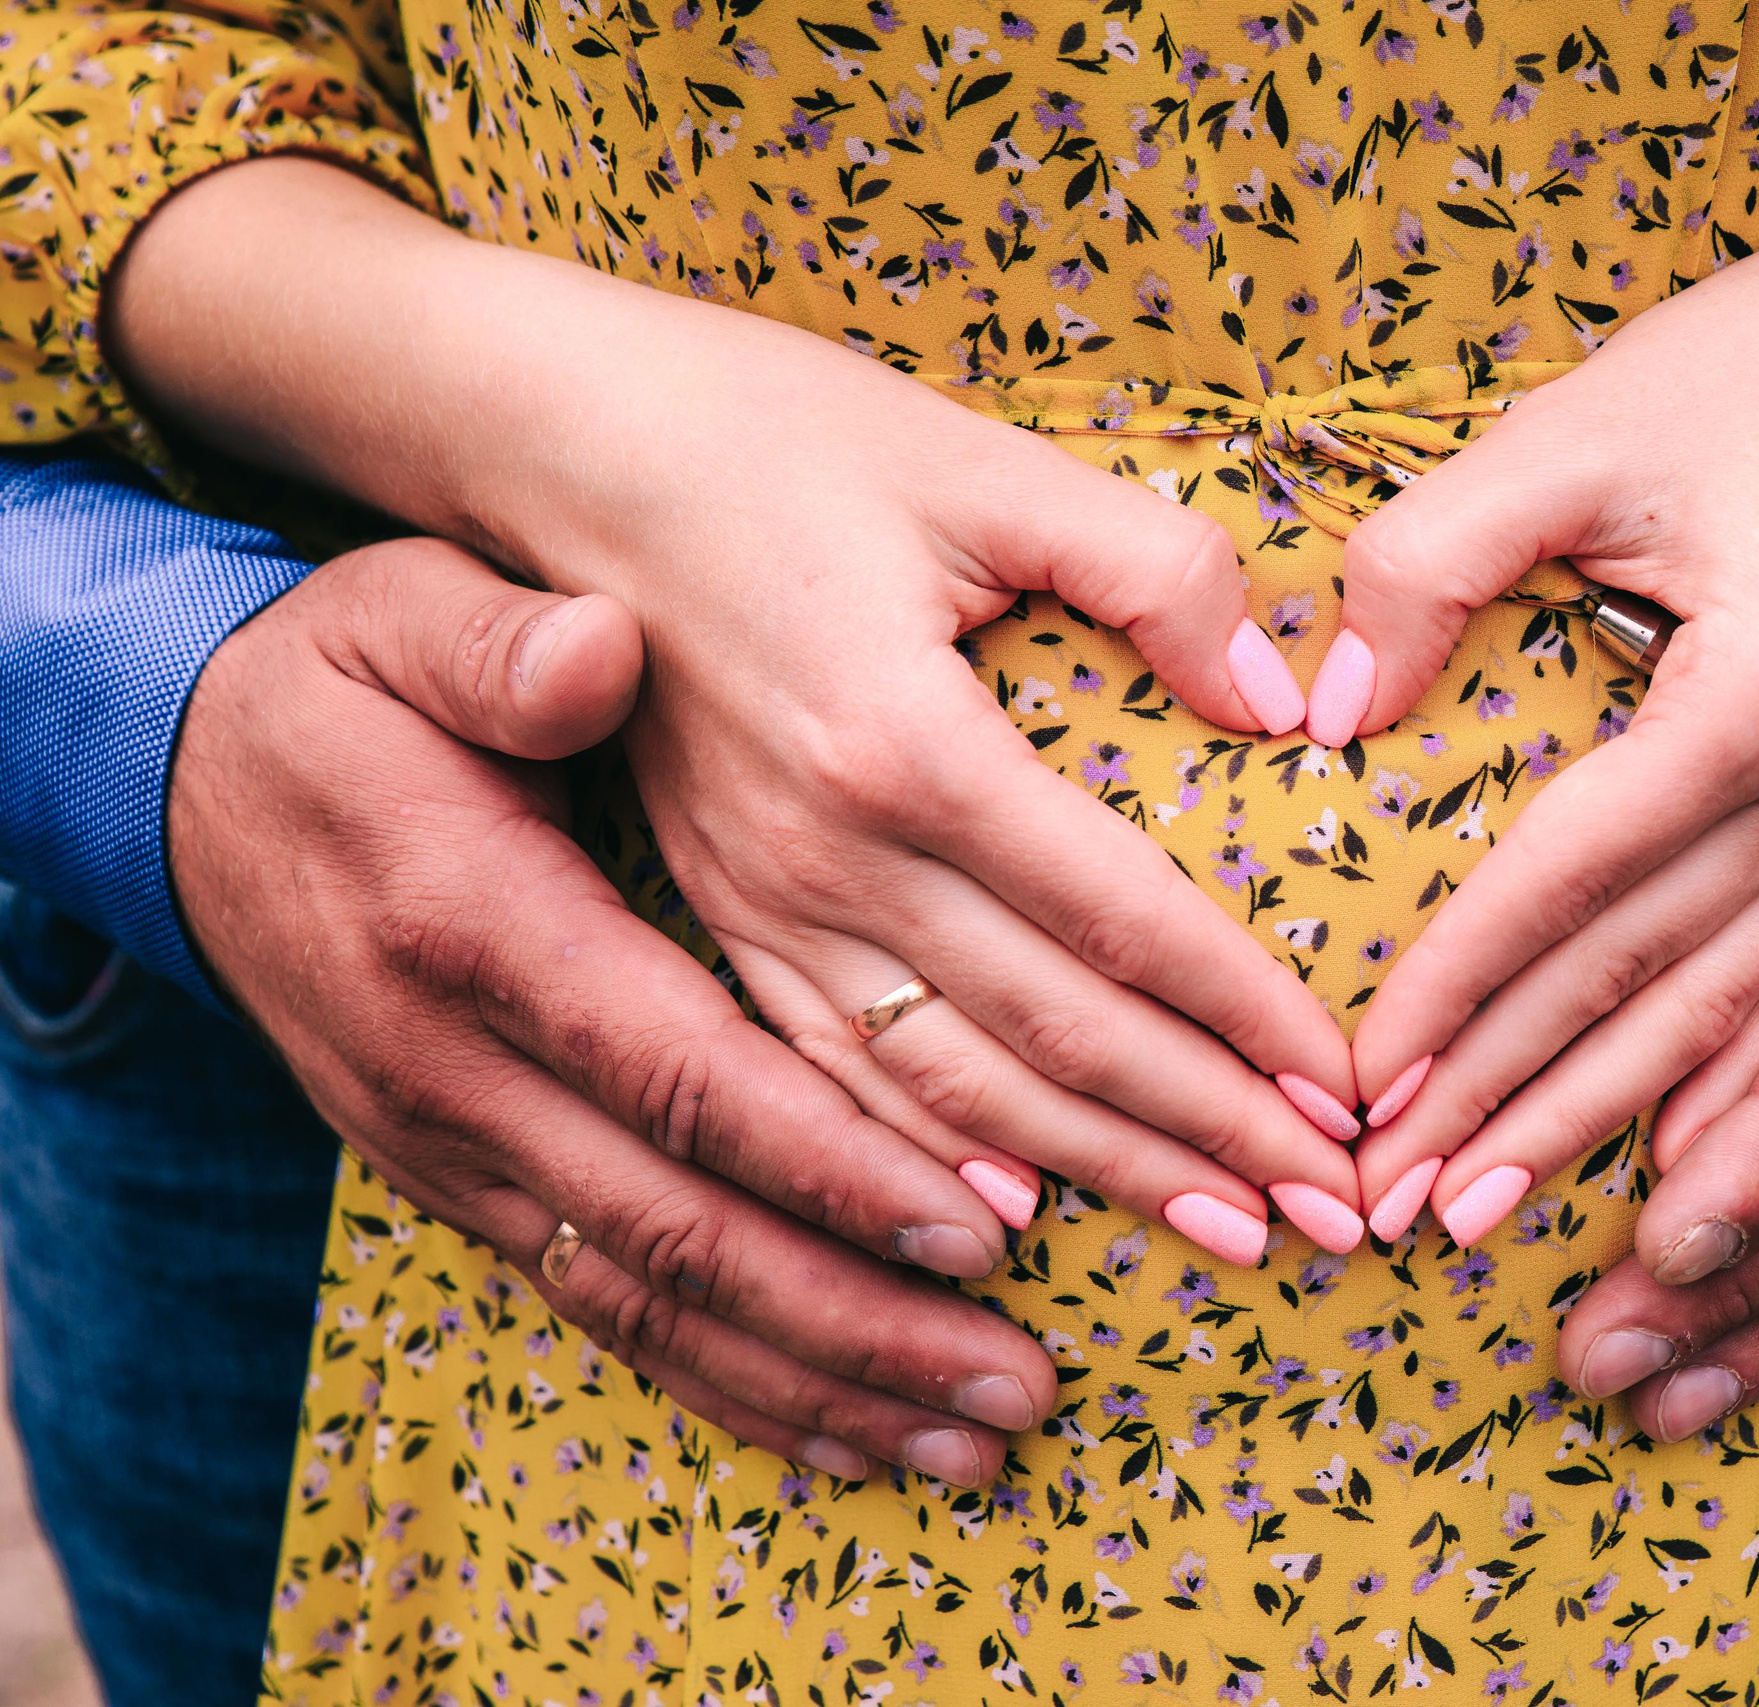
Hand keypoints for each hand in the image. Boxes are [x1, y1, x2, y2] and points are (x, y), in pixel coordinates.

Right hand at [112, 158, 1368, 1259]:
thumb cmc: (765, 431)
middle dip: (1203, 1134)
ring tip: (1221, 1236)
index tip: (1342, 1096)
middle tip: (1326, 1213)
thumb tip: (1282, 694)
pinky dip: (922, 1164)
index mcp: (905, 743)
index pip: (1121, 923)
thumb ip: (1145, 567)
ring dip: (1096, 1174)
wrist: (543, 444)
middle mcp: (826, 855)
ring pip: (946, 1090)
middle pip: (1051, 1038)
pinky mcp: (709, 910)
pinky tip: (1002, 1228)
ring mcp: (757, 900)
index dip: (1244, 1019)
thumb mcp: (971, 458)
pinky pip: (826, 1074)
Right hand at [171, 536, 1062, 1484]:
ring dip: (813, 1384)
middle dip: (859, 1320)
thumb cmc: (339, 689)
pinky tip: (836, 1433)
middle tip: (1015, 1385)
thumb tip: (599, 654)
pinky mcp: (463, 1188)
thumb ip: (504, 645)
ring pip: (648, 1306)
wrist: (180, 788)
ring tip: (967, 1445)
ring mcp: (453, 1151)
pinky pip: (600, 1311)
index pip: (678, 1078)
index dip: (830, 1166)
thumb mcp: (402, 617)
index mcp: (475, 930)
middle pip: (682, 1234)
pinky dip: (722, 1385)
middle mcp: (458, 1072)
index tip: (976, 1229)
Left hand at [1325, 247, 1758, 1239]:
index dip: (1458, 991)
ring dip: (1605, 1126)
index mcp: (1757, 692)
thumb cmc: (1749, 374)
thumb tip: (1328, 711)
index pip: (1571, 881)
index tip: (1359, 1088)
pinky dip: (1729, 1092)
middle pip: (1649, 981)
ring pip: (1735, 1019)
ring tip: (1485, 1216)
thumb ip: (1436, 558)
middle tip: (1394, 1205)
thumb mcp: (1573, 428)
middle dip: (1511, 1101)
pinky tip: (1660, 1173)